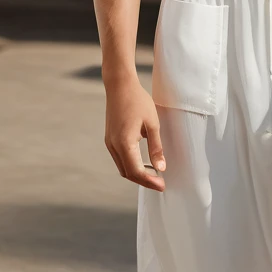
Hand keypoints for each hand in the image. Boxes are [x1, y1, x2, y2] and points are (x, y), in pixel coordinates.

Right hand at [104, 75, 165, 191]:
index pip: (136, 171)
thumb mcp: (152, 124)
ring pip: (122, 167)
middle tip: (160, 183)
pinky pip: (119, 158)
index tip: (162, 186)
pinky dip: (130, 164)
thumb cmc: (138, 101)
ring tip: (153, 175)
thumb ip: (156, 147)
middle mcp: (113, 145)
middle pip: (127, 173)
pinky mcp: (109, 139)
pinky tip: (142, 163)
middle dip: (143, 181)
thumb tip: (161, 168)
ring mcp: (109, 143)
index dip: (149, 181)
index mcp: (124, 143)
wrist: (120, 85)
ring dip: (136, 174)